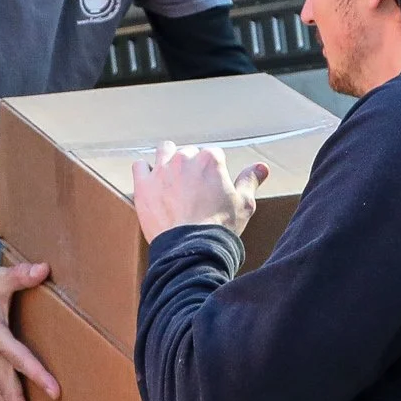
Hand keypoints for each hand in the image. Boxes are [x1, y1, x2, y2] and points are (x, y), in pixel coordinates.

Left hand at [132, 141, 268, 241]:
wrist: (192, 248)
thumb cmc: (220, 227)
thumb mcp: (244, 204)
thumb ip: (250, 181)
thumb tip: (261, 167)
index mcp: (210, 160)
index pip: (213, 155)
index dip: (214, 170)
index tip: (212, 185)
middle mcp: (185, 159)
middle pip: (189, 153)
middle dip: (192, 166)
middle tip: (194, 189)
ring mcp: (162, 170)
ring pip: (164, 151)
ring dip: (169, 160)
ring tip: (173, 179)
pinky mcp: (143, 184)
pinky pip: (140, 165)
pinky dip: (145, 171)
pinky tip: (152, 183)